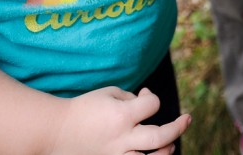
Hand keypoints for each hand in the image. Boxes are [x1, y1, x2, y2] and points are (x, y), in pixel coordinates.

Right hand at [51, 86, 189, 154]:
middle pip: (160, 136)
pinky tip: (152, 154)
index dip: (152, 98)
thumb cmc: (83, 109)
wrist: (55, 132)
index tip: (144, 96)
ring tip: (170, 146)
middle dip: (177, 127)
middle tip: (187, 119)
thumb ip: (131, 98)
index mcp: (121, 115)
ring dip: (165, 152)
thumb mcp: (108, 94)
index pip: (152, 104)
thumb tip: (147, 101)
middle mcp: (121, 138)